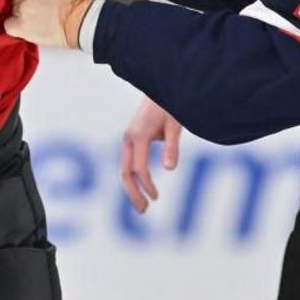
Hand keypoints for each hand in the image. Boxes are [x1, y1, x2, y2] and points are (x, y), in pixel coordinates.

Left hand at [4, 0, 91, 47]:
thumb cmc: (73, 3)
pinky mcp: (20, 24)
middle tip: (36, 11)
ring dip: (20, 16)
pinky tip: (28, 28)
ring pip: (11, 11)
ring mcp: (21, 7)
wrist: (80, 21)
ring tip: (36, 20)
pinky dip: (15, 28)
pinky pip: (8, 26)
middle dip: (22, 4)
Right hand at [120, 98, 182, 212]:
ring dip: (132, 189)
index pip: (138, 167)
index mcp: (138, 135)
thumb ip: (172, 146)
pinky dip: (133, 179)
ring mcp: (128, 139)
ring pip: (124, 169)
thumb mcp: (175, 125)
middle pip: (125, 172)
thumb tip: (170, 169)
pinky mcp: (132, 140)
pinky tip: (142, 189)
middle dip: (133, 193)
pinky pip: (129, 164)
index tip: (156, 197)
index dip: (146, 185)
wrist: (162, 88)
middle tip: (144, 211)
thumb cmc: (171, 105)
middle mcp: (129, 138)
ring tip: (143, 206)